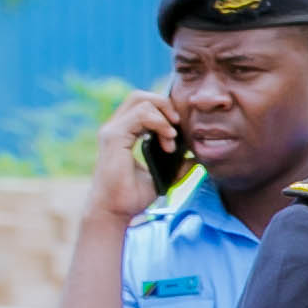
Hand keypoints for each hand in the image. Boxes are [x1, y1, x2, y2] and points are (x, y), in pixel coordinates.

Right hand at [89, 91, 182, 221]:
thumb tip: (196, 158)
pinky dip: (158, 123)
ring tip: (172, 138)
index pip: (143, 105)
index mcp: (124, 133)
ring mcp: (112, 131)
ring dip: (164, 116)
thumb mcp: (162, 176)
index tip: (178, 132)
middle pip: (141, 96)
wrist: (115, 211)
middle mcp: (115, 128)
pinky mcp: (113, 138)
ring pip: (140, 100)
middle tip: (178, 126)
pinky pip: (139, 115)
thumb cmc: (132, 196)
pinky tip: (168, 139)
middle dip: (165, 105)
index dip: (165, 111)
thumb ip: (176, 164)